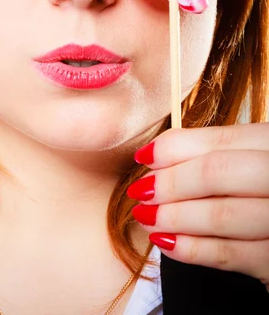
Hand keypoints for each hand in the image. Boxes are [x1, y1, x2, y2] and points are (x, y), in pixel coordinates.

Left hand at [127, 123, 268, 288]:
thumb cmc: (262, 193)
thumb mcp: (249, 163)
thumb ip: (213, 155)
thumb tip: (155, 159)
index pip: (219, 140)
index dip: (173, 148)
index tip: (143, 157)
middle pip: (217, 172)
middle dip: (170, 182)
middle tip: (140, 191)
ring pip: (220, 214)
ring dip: (173, 216)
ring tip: (145, 217)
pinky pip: (229, 255)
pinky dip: (190, 249)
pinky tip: (166, 242)